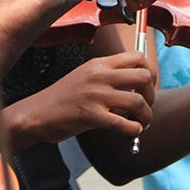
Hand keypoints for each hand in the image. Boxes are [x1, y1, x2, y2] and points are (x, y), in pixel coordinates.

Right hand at [20, 51, 154, 142]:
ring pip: (138, 102)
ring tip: (142, 122)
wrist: (37, 113)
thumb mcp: (86, 76)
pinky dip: (134, 130)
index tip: (148, 86)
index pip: (137, 57)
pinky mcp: (90, 116)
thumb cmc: (64, 98)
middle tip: (146, 106)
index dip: (150, 72)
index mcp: (99, 64)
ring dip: (146, 115)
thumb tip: (139, 88)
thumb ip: (110, 77)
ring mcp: (95, 95)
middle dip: (152, 94)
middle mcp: (99, 76)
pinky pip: (124, 124)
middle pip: (144, 77)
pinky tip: (131, 132)